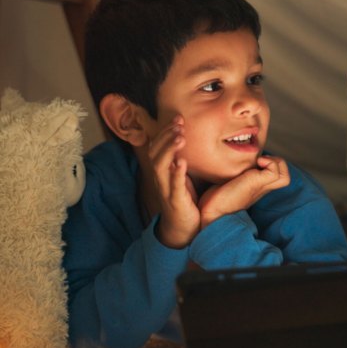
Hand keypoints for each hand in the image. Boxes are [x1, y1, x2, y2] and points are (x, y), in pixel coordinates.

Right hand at [148, 115, 200, 247]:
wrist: (183, 229)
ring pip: (161, 166)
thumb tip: (188, 139)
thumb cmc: (184, 200)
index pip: (158, 146)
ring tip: (180, 137)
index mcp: (163, 171)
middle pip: (156, 152)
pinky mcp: (175, 201)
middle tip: (178, 123)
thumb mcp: (182, 176)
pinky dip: (176, 173)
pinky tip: (182, 162)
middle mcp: (161, 178)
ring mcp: (166, 189)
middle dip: (166, 136)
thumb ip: (181, 159)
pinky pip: (174, 185)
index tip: (177, 118)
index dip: (165, 131)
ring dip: (169, 149)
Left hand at [198, 155, 290, 227]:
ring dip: (276, 162)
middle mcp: (262, 188)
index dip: (271, 165)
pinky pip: (275, 171)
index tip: (256, 161)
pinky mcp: (257, 184)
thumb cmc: (214, 200)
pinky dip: (271, 162)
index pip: (276, 177)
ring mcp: (261, 187)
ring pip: (284, 175)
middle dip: (277, 163)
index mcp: (257, 189)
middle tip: (260, 160)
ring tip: (261, 161)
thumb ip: (234, 176)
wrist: (210, 213)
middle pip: (284, 177)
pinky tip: (257, 163)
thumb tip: (229, 162)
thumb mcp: (227, 184)